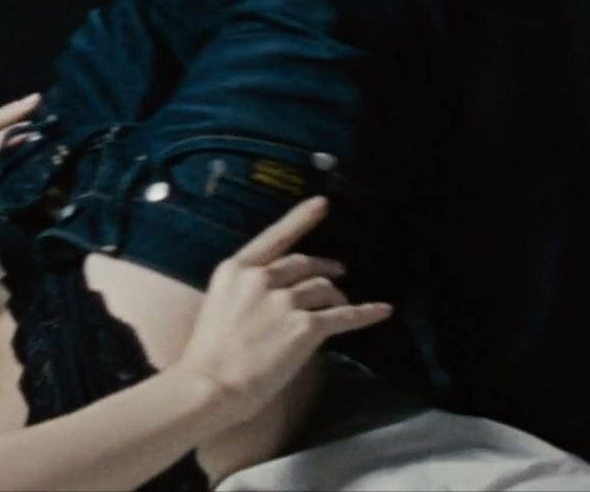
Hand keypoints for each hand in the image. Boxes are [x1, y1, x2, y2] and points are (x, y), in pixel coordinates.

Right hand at [170, 197, 392, 423]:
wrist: (209, 384)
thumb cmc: (207, 355)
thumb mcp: (219, 305)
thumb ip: (246, 292)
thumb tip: (275, 296)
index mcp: (235, 270)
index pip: (275, 237)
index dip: (301, 219)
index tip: (322, 204)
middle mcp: (261, 278)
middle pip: (304, 263)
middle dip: (324, 267)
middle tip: (337, 272)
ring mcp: (285, 300)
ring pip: (324, 289)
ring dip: (336, 295)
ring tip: (342, 302)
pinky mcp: (305, 326)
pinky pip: (344, 316)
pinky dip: (366, 312)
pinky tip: (381, 311)